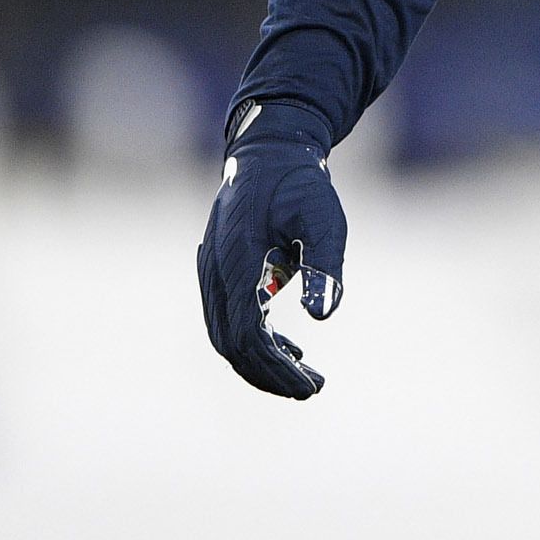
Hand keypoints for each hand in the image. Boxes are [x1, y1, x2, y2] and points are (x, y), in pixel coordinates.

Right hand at [196, 100, 348, 397]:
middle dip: (269, 374)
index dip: (274, 368)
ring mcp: (212, 272)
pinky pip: (230, 319)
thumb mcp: (324, 218)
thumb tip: (324, 315)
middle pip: (230, 344)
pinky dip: (256, 341)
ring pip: (227, 335)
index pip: (244, 336)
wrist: (270, 150)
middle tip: (312, 389)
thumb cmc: (301, 184)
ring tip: (306, 378)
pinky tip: (291, 349)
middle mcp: (215, 271)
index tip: (309, 386)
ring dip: (263, 362)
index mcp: (235, 261)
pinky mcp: (220, 271)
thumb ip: (326, 264)